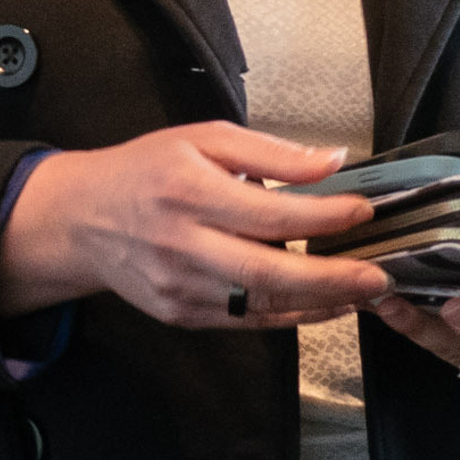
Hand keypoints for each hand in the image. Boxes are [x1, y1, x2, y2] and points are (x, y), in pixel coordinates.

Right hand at [0, 123, 389, 328]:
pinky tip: (323, 304)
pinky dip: (290, 316)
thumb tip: (332, 161)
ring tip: (364, 291)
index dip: (324, 216)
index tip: (363, 209)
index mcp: (188, 192)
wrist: (81, 219)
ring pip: (262, 306)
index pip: (271, 213)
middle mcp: (183, 245)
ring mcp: (180, 287)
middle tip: (378, 275)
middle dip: (334, 278)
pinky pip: (245, 321)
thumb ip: (270, 151)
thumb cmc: (146, 170)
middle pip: (269, 273)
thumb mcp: (202, 138)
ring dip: (321, 302)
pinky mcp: (180, 314)